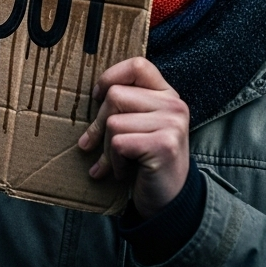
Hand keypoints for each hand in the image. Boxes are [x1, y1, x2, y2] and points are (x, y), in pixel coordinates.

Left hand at [77, 57, 189, 218]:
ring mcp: (172, 124)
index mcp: (167, 94)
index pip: (137, 65)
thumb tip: (91, 95)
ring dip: (106, 148)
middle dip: (99, 124)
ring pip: (113, 122)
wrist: (169, 200)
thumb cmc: (146, 161)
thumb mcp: (138, 127)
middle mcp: (174, 104)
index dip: (110, 76)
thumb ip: (125, 106)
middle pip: (115, 95)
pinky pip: (118, 143)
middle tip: (97, 146)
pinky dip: (113, 162)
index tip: (98, 97)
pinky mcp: (164, 145)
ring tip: (118, 162)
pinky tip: (125, 172)